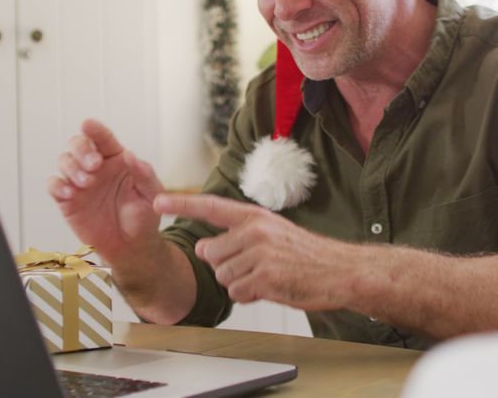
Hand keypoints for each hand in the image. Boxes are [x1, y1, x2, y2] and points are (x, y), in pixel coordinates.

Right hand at [48, 119, 163, 263]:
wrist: (131, 246)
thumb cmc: (143, 217)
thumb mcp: (152, 195)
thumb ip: (144, 175)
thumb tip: (130, 155)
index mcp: (117, 160)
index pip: (104, 139)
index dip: (95, 130)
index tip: (88, 124)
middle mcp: (95, 167)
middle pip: (78, 144)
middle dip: (82, 149)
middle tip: (94, 165)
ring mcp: (80, 182)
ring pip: (64, 161)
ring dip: (72, 167)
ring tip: (86, 182)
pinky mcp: (67, 200)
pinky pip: (54, 186)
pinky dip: (58, 185)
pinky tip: (70, 192)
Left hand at [153, 194, 353, 310]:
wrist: (340, 271)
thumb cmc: (306, 255)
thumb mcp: (272, 235)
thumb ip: (237, 238)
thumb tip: (206, 249)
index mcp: (255, 216)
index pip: (211, 207)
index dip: (182, 205)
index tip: (156, 201)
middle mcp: (255, 230)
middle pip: (211, 253)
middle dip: (226, 266)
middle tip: (255, 267)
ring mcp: (260, 253)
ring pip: (223, 276)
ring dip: (240, 283)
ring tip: (268, 277)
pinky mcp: (265, 276)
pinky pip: (237, 293)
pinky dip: (250, 296)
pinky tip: (272, 287)